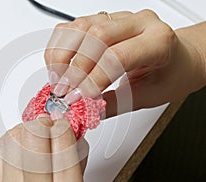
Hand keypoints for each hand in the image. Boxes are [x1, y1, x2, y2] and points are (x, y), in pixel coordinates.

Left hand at [0, 116, 88, 181]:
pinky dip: (8, 142)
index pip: (63, 141)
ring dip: (24, 130)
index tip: (62, 125)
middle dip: (42, 123)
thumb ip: (77, 162)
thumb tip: (71, 133)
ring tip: (30, 135)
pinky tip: (17, 146)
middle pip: (34, 136)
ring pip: (13, 140)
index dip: (62, 125)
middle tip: (45, 125)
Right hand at [45, 10, 205, 116]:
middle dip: (73, 68)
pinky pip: (74, 25)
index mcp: (158, 41)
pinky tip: (58, 63)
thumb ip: (114, 105)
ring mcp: (119, 17)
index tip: (78, 99)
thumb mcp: (148, 97)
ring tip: (57, 79)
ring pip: (80, 26)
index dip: (91, 80)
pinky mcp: (103, 19)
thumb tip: (84, 112)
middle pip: (95, 36)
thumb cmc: (169, 75)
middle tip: (63, 91)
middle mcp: (138, 22)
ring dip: (62, 55)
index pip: (116, 57)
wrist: (176, 59)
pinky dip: (60, 44)